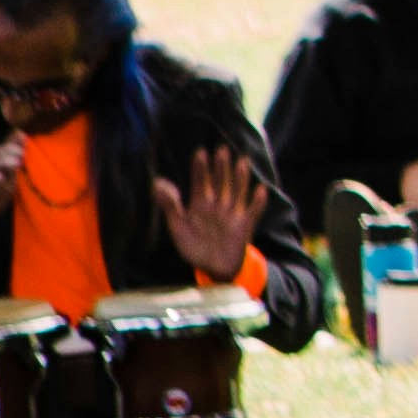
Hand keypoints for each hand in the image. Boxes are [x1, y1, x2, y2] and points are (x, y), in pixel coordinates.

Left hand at [157, 147, 266, 281]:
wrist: (212, 268)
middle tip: (222, 149)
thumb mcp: (177, 226)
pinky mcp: (245, 226)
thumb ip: (169, 205)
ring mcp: (232, 214)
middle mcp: (217, 205)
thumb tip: (157, 183)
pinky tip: (260, 190)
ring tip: (242, 162)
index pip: (200, 182)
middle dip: (221, 167)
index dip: (200, 168)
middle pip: (220, 182)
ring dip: (240, 178)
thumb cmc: (193, 245)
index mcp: (200, 204)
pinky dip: (257, 202)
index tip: (200, 152)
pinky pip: (253, 212)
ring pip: (237, 192)